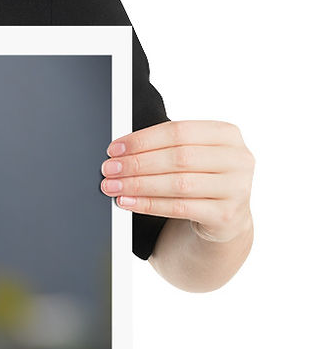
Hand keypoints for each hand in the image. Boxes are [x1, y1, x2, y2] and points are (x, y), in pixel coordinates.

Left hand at [100, 120, 253, 242]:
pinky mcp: (226, 215)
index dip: (143, 140)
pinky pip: (179, 208)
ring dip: (138, 185)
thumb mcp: (192, 156)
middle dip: (137, 163)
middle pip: (178, 157)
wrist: (225, 216)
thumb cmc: (202, 179)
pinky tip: (127, 202)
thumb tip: (120, 151)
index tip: (115, 149)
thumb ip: (165, 148)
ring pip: (178, 184)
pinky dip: (148, 204)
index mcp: (227, 134)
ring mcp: (237, 188)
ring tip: (113, 186)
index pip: (179, 131)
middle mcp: (238, 159)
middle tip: (109, 169)